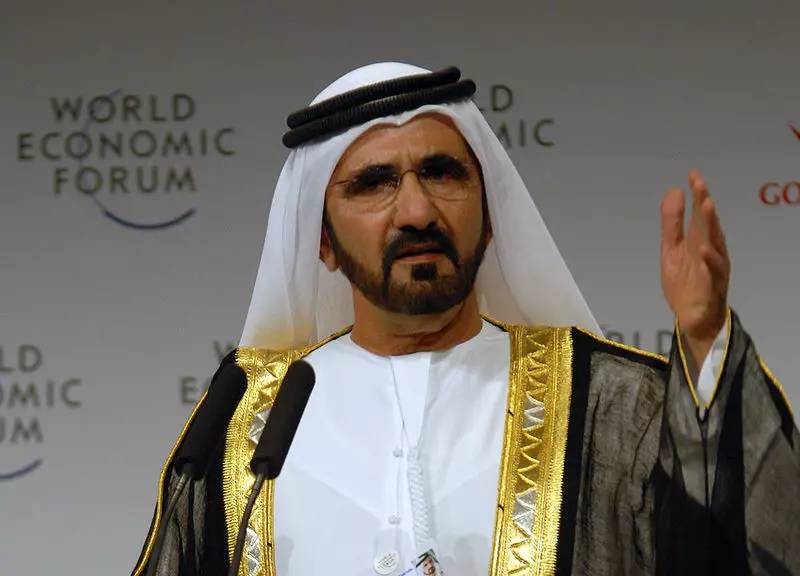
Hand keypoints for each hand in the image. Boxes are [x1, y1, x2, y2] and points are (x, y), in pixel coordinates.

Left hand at [661, 169, 729, 365]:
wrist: (692, 320)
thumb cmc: (685, 284)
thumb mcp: (671, 251)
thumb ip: (672, 224)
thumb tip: (673, 191)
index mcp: (700, 241)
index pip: (699, 214)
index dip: (697, 194)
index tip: (692, 173)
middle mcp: (711, 250)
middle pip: (708, 224)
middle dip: (704, 203)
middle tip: (700, 183)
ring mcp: (714, 268)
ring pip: (715, 243)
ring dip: (711, 224)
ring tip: (706, 204)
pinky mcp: (713, 287)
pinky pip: (714, 272)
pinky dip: (710, 260)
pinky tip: (703, 248)